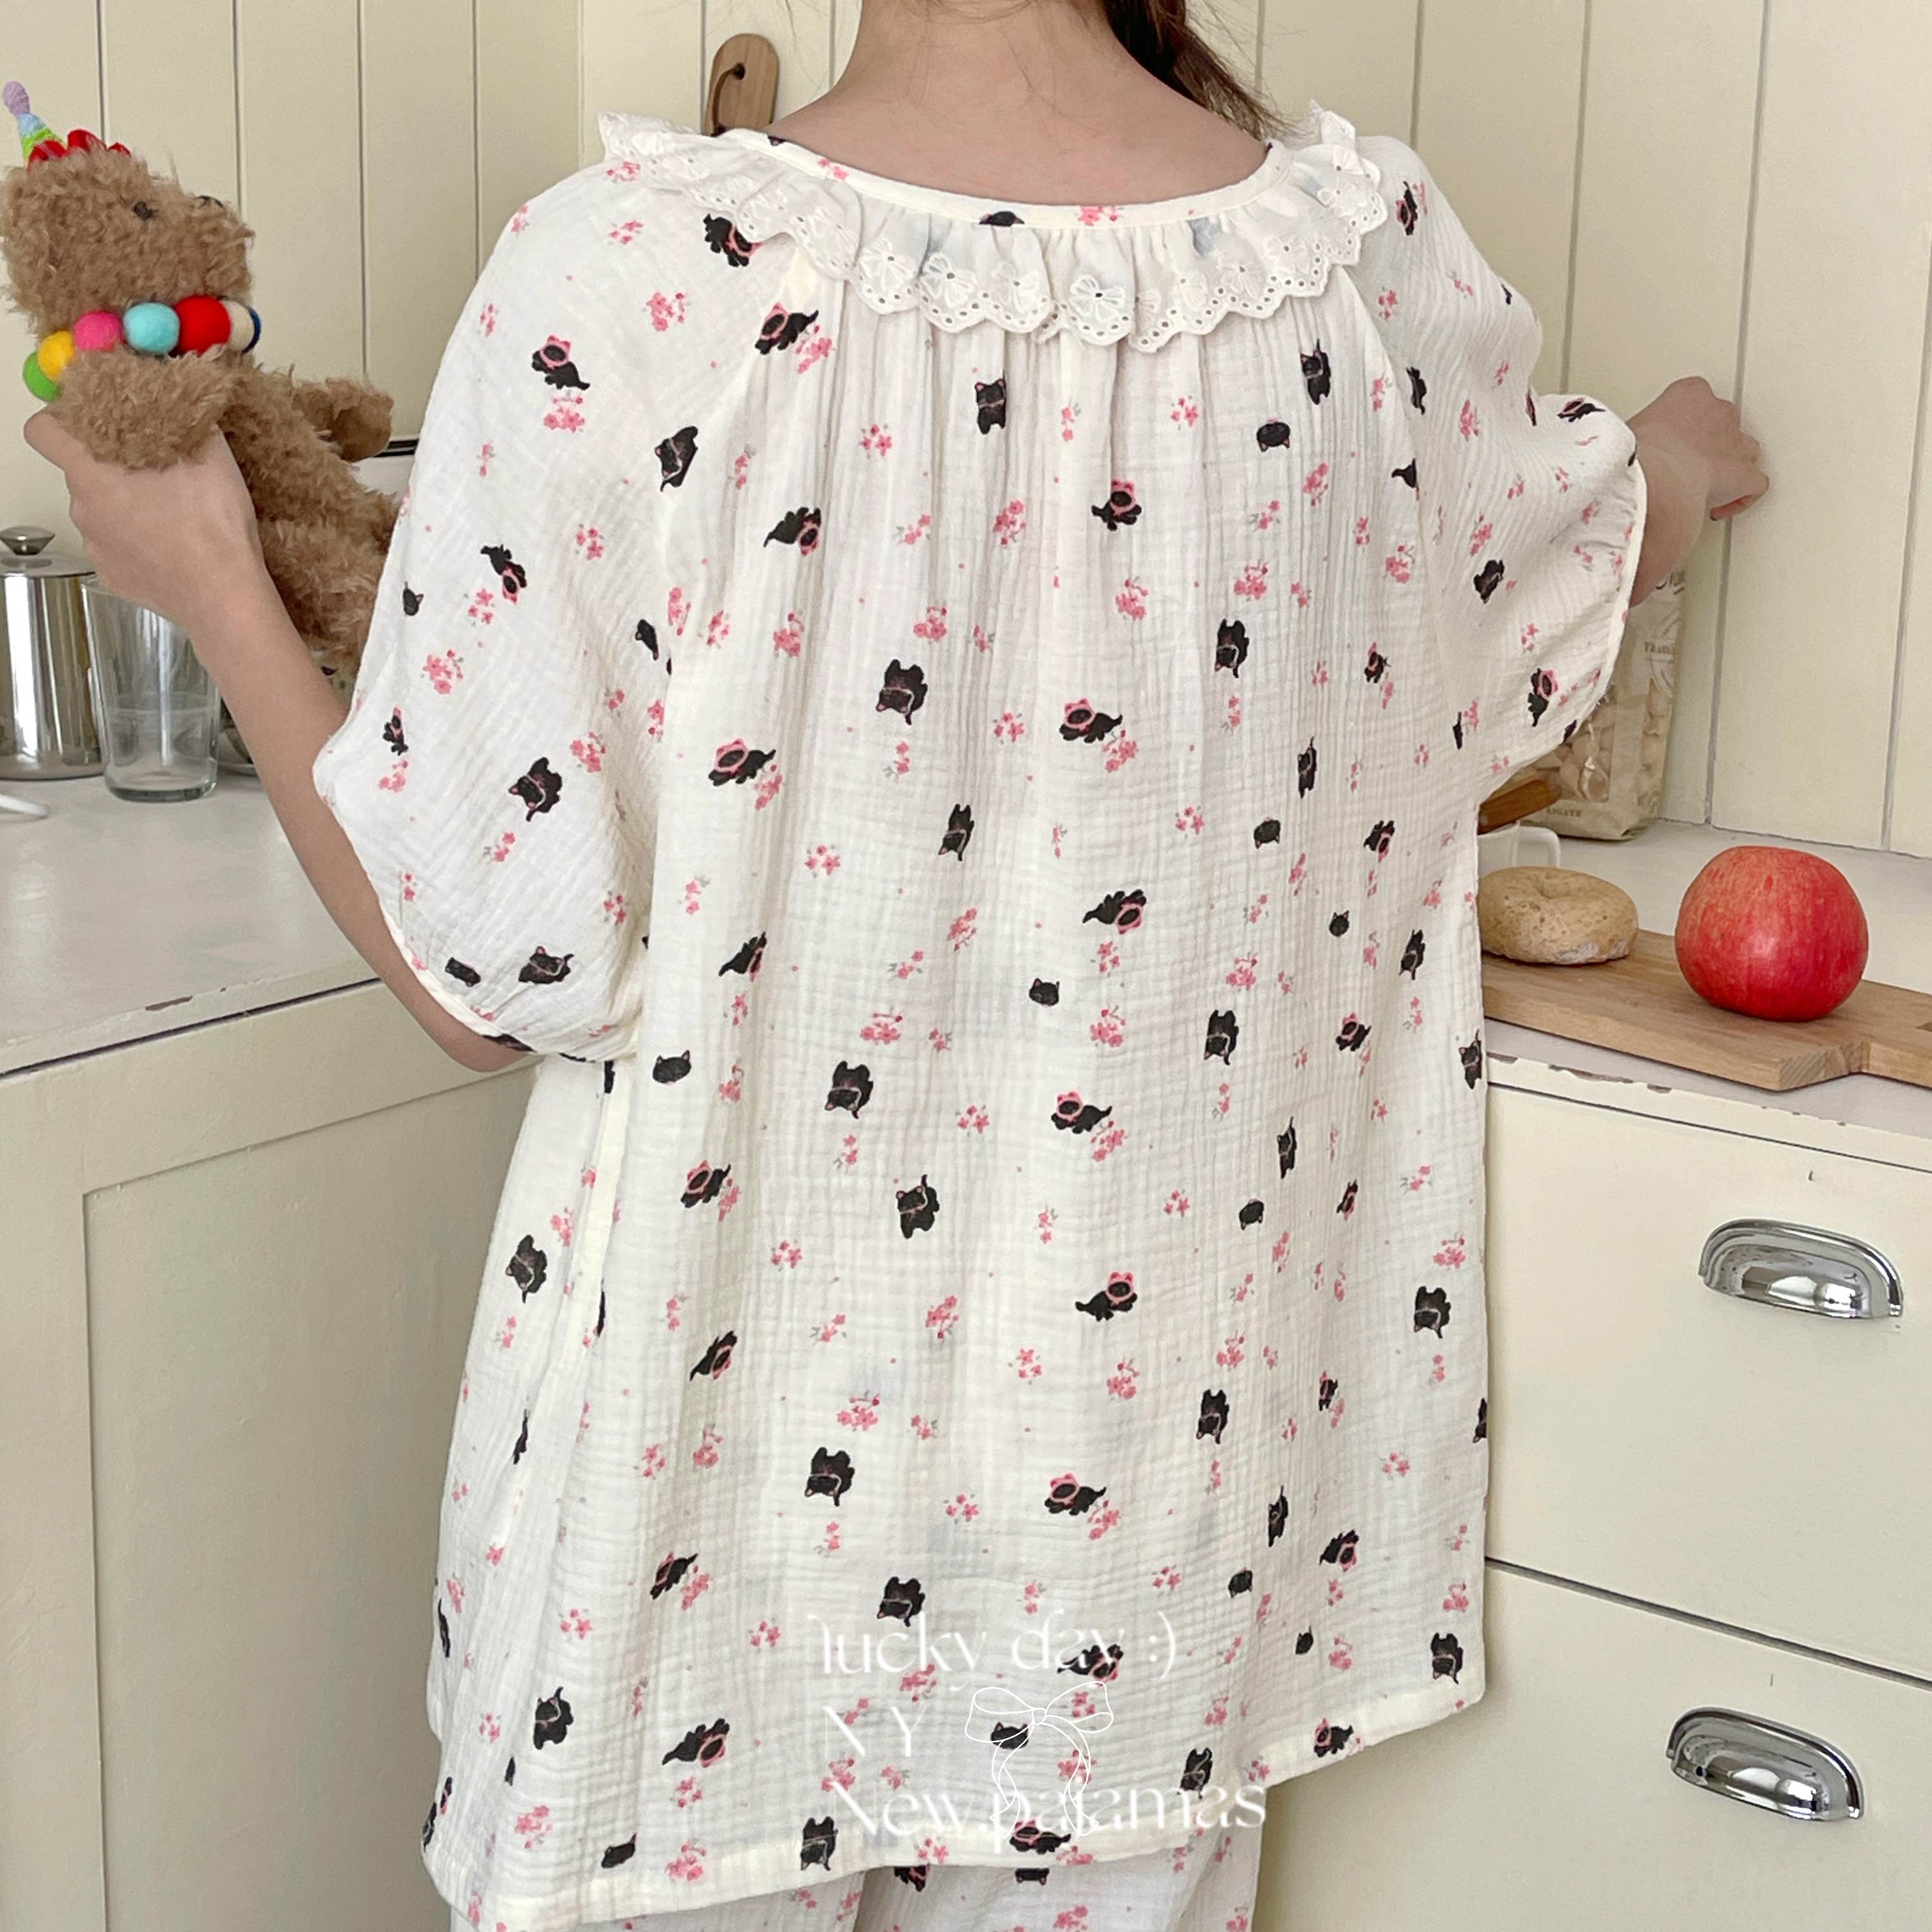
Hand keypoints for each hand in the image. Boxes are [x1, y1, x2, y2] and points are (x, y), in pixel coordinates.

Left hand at [21, 409, 271, 637]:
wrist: (225, 597)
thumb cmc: (212, 529)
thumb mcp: (211, 457)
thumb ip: (187, 421)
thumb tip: (185, 402)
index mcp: (93, 474)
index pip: (44, 432)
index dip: (60, 420)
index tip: (87, 423)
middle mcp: (83, 509)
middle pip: (81, 474)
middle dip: (111, 468)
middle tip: (155, 471)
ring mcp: (96, 546)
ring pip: (101, 512)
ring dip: (125, 506)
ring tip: (170, 514)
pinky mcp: (113, 576)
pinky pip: (117, 548)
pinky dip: (136, 543)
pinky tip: (170, 546)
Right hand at [1628, 376, 1767, 521]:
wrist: (1655, 476)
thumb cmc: (1638, 454)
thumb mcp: (1629, 432)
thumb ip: (1638, 435)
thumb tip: (1627, 453)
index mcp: (1689, 393)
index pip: (1696, 396)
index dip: (1687, 420)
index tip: (1673, 438)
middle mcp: (1719, 412)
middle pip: (1723, 423)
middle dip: (1709, 443)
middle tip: (1686, 463)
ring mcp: (1736, 442)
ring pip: (1744, 450)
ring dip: (1730, 465)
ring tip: (1709, 484)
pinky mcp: (1744, 474)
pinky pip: (1754, 485)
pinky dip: (1742, 497)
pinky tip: (1722, 507)